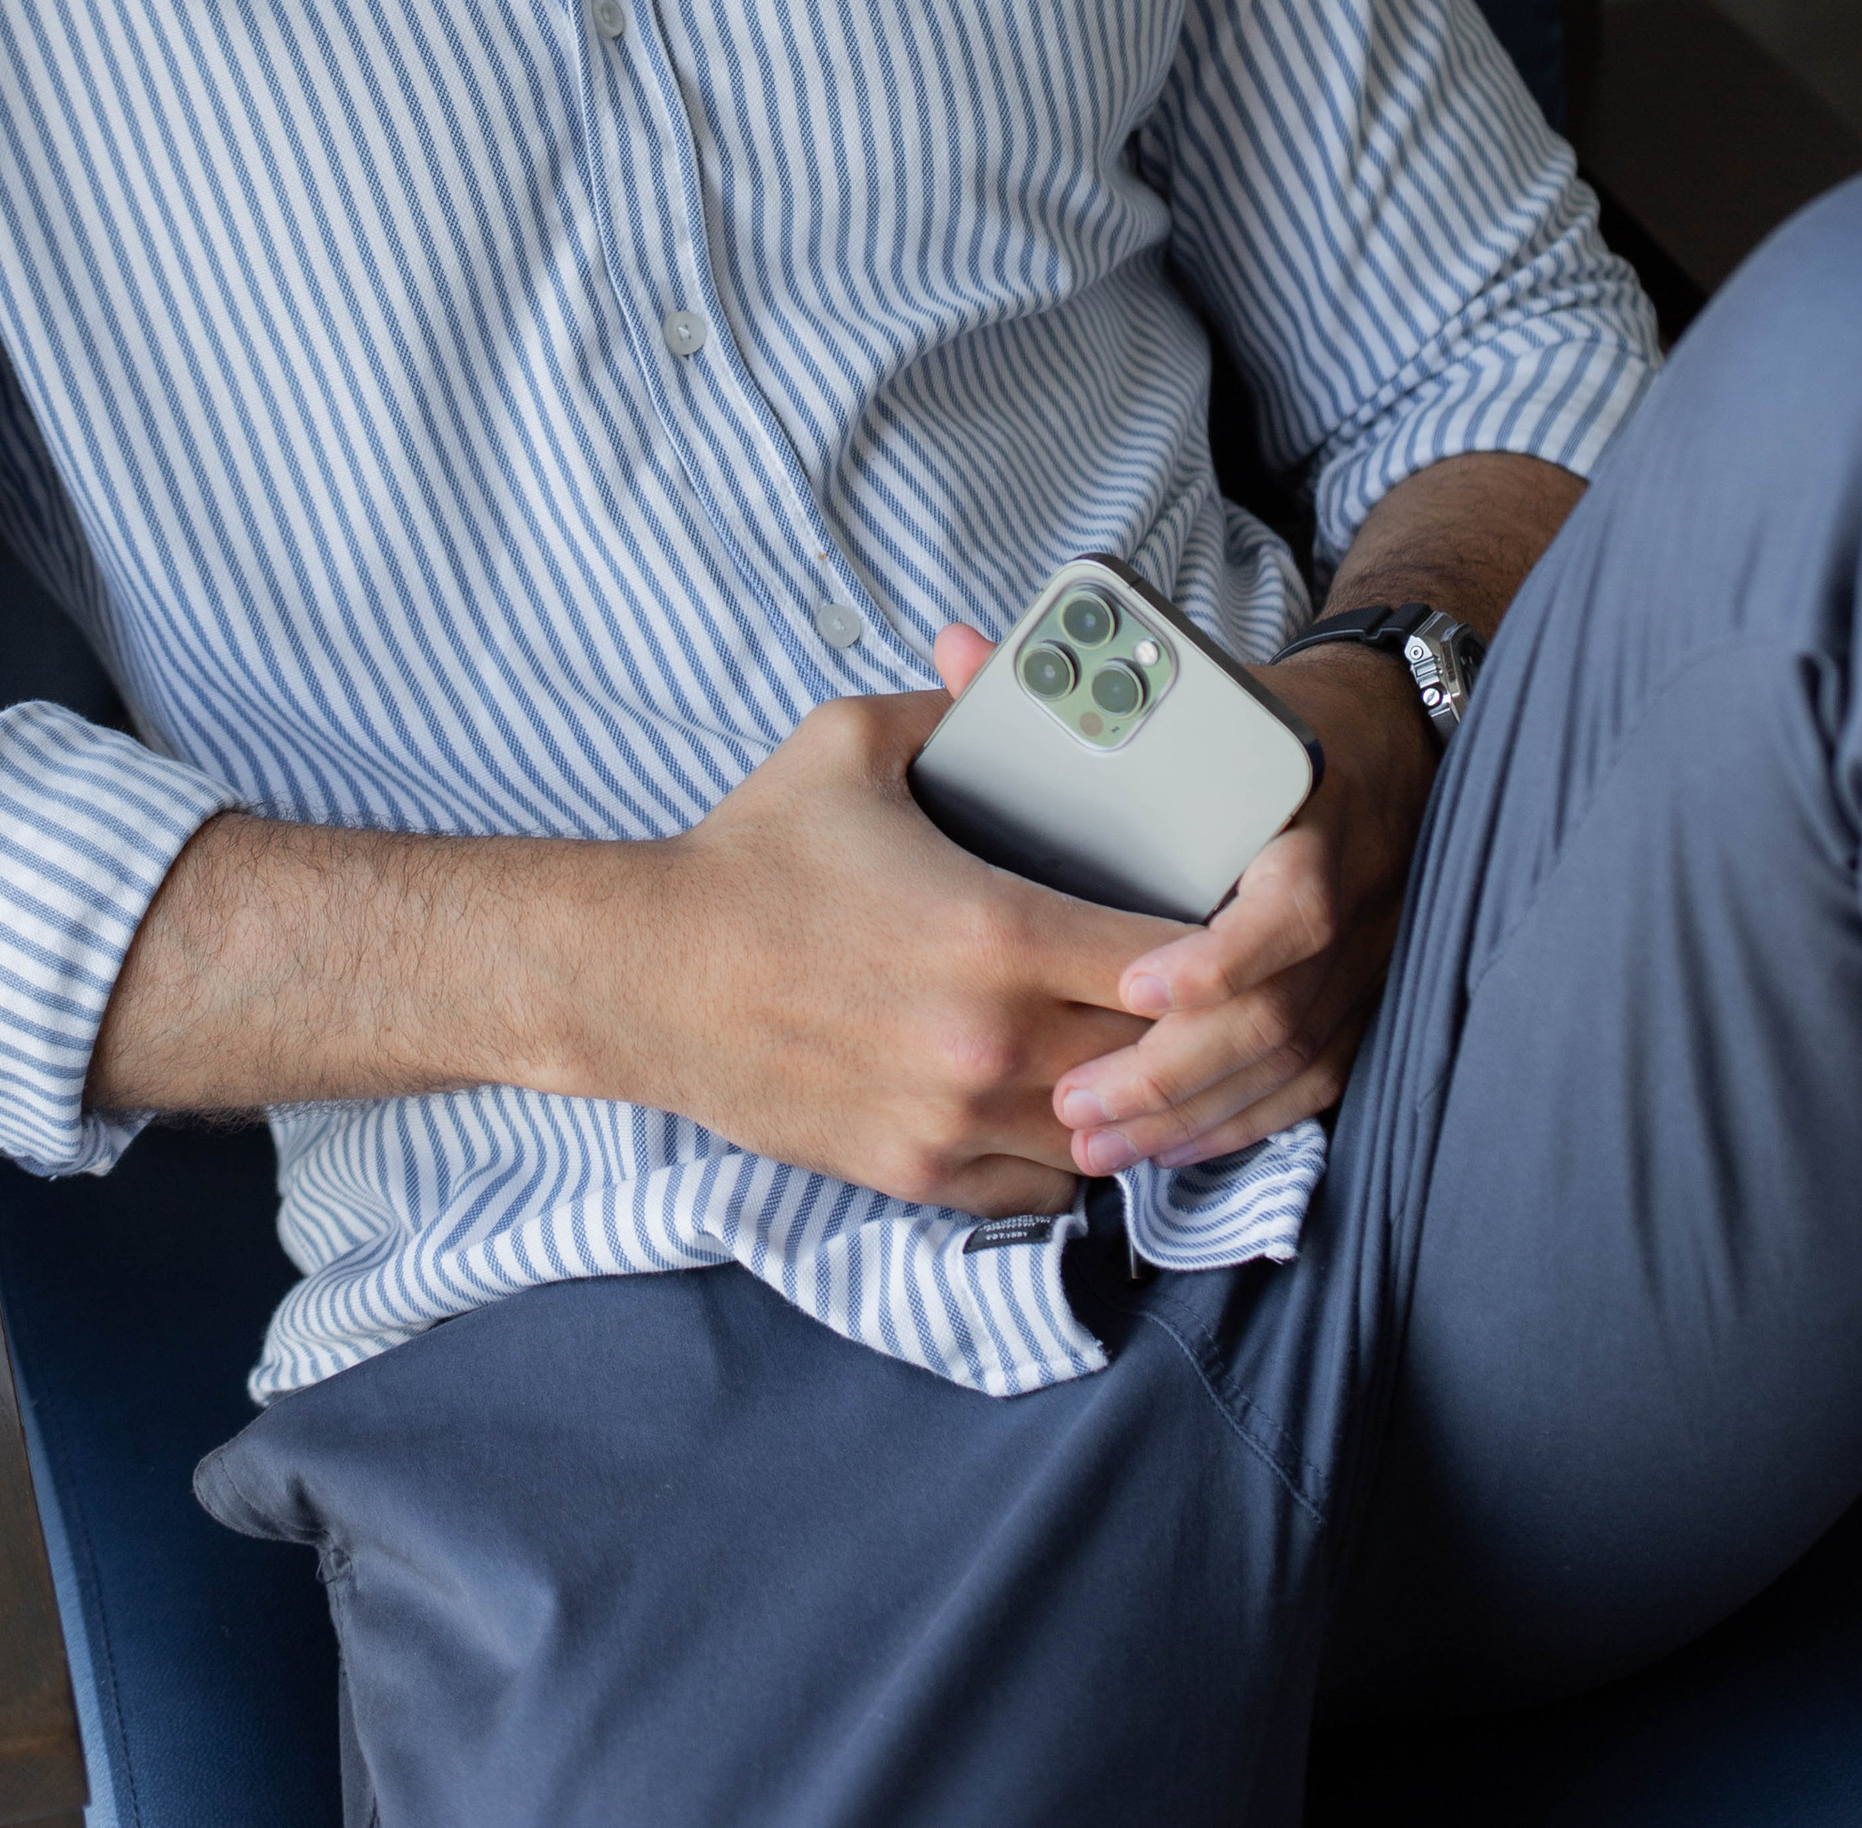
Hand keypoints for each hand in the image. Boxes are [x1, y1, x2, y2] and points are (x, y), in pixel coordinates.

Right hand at [602, 673, 1160, 1217]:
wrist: (645, 976)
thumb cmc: (749, 858)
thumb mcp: (849, 742)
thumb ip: (955, 707)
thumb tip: (1012, 673)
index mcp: (995, 933)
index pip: (1175, 964)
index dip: (1216, 948)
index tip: (1214, 924)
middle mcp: (991, 1044)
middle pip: (1157, 1056)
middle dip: (1182, 1022)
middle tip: (1185, 984)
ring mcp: (956, 1124)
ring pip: (1111, 1134)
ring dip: (1127, 1091)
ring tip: (1122, 1040)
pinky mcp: (918, 1176)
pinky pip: (1044, 1188)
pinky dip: (1065, 1151)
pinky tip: (1056, 1097)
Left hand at [1041, 638, 1439, 1177]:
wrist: (1389, 736)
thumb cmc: (1264, 718)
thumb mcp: (1188, 683)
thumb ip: (1068, 679)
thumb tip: (958, 649)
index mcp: (1308, 812)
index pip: (1289, 905)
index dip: (1218, 957)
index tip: (1133, 984)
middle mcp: (1351, 895)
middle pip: (1275, 1010)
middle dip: (1171, 1068)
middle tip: (1074, 1100)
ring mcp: (1364, 959)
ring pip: (1287, 1063)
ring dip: (1191, 1112)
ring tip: (1095, 1140)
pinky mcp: (1361, 1004)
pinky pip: (1309, 1086)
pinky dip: (1238, 1123)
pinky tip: (1165, 1147)